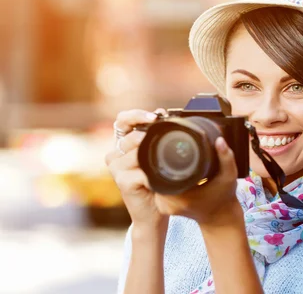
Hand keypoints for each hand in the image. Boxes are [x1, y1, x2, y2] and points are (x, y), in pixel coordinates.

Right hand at [105, 109, 166, 230]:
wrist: (153, 213)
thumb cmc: (157, 183)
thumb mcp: (156, 156)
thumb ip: (154, 136)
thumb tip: (162, 112)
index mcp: (123, 145)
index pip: (122, 120)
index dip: (136, 115)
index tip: (155, 116)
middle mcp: (115, 154)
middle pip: (129, 135)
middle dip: (147, 134)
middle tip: (163, 138)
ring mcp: (116, 168)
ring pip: (135, 150)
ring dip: (152, 156)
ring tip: (162, 166)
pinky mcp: (122, 181)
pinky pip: (141, 170)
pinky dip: (153, 174)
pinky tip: (158, 180)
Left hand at [153, 136, 241, 226]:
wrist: (219, 217)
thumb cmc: (224, 196)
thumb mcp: (229, 176)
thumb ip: (226, 158)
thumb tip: (220, 140)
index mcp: (180, 198)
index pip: (161, 172)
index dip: (162, 157)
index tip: (168, 145)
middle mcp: (168, 204)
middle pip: (154, 175)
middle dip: (161, 161)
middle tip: (167, 146)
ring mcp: (164, 206)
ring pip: (153, 181)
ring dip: (160, 169)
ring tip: (167, 155)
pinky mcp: (163, 205)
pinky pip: (157, 186)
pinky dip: (161, 177)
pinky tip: (170, 168)